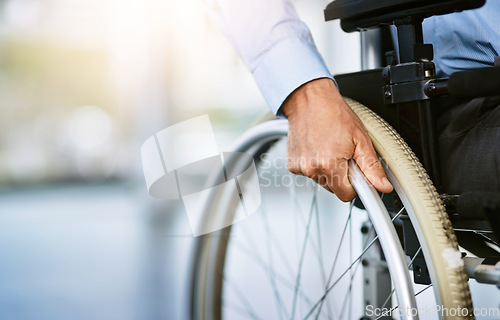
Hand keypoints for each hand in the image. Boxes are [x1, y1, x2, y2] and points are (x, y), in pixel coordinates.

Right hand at [282, 78, 392, 200]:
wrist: (309, 100)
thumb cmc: (334, 114)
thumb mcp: (360, 139)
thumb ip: (371, 167)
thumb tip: (382, 186)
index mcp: (329, 164)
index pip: (346, 195)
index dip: (356, 185)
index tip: (358, 174)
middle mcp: (312, 168)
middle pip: (334, 189)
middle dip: (342, 175)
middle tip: (344, 154)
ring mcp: (300, 167)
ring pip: (322, 181)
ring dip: (329, 170)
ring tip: (330, 148)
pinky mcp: (292, 165)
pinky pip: (310, 173)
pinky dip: (316, 165)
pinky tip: (318, 149)